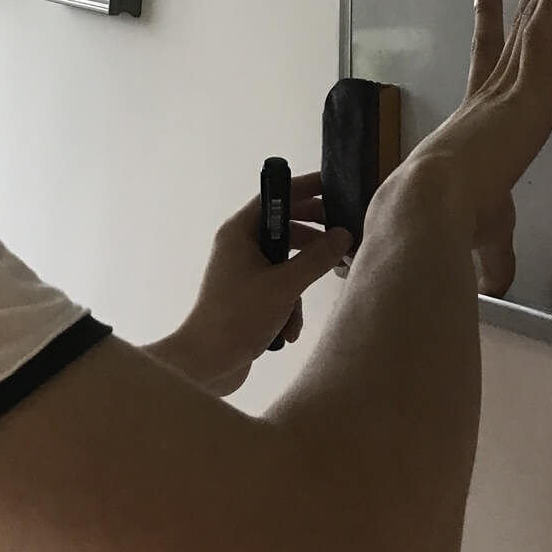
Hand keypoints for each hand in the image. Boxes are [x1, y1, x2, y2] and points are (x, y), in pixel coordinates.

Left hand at [151, 174, 351, 395]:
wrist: (207, 363)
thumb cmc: (240, 315)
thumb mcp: (285, 285)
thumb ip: (317, 258)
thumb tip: (343, 234)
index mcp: (239, 232)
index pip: (274, 197)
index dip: (304, 189)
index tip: (334, 188)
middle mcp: (238, 247)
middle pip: (283, 228)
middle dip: (312, 239)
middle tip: (341, 239)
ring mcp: (242, 273)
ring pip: (284, 262)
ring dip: (301, 282)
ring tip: (322, 289)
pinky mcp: (247, 297)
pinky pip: (277, 288)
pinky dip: (288, 304)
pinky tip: (290, 329)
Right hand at [411, 0, 551, 250]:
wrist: (433, 203)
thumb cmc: (449, 220)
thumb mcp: (488, 234)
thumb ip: (496, 251)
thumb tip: (498, 284)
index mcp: (480, 117)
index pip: (489, 60)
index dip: (489, 23)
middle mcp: (494, 90)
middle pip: (516, 27)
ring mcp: (511, 80)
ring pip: (535, 15)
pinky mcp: (528, 77)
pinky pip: (549, 19)